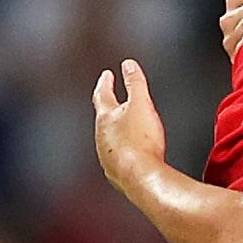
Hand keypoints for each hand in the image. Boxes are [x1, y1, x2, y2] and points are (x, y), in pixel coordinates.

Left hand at [91, 60, 169, 194]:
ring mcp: (107, 156)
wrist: (141, 178)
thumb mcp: (141, 104)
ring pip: (108, 139)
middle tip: (111, 99)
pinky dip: (122, 151)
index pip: (102, 94)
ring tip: (123, 127)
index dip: (105, 83)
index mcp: (105, 117)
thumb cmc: (141, 142)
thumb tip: (128, 65)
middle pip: (102, 118)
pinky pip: (116, 158)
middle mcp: (101, 137)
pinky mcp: (116, 173)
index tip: (107, 75)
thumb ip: (135, 83)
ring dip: (115, 132)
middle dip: (108, 108)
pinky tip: (130, 154)